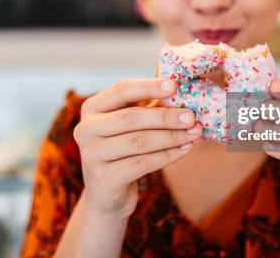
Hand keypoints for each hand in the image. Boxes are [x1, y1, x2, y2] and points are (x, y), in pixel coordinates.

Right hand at [74, 78, 200, 217]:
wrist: (106, 195)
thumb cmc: (123, 152)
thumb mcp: (130, 126)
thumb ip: (149, 107)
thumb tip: (182, 94)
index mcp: (92, 108)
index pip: (122, 90)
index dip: (149, 86)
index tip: (174, 85)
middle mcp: (85, 129)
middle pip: (131, 117)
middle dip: (165, 116)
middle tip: (191, 116)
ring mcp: (91, 154)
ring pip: (139, 141)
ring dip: (171, 136)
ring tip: (194, 132)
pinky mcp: (103, 178)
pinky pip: (142, 163)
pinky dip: (167, 155)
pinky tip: (185, 149)